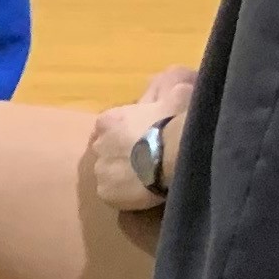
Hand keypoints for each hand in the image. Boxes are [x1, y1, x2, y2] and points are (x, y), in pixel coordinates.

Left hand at [87, 66, 199, 213]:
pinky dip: (124, 195)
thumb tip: (180, 82)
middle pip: (107, 150)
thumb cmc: (170, 124)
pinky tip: (140, 193)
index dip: (127, 134)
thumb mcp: (173, 98)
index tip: (142, 140)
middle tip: (145, 161)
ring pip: (109, 173)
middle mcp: (98, 144)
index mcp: (108, 120)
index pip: (110, 127)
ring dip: (122, 176)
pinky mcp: (105, 193)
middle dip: (121, 154)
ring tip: (144, 180)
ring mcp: (100, 170)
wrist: (170, 156)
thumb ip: (170, 92)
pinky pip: (113, 194)